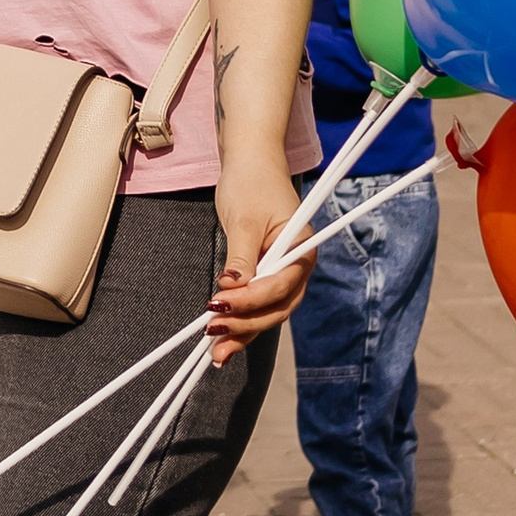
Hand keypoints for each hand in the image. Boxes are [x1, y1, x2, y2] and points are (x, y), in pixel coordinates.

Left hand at [206, 155, 315, 361]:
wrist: (251, 163)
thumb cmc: (252, 183)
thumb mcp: (244, 219)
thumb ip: (242, 255)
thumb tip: (232, 288)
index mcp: (301, 250)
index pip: (279, 285)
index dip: (251, 300)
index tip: (220, 304)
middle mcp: (297, 267)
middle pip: (277, 307)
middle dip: (246, 324)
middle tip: (213, 333)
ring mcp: (283, 273)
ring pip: (267, 312)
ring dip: (242, 332)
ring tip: (215, 351)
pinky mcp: (266, 275)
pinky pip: (256, 304)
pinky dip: (240, 322)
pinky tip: (223, 341)